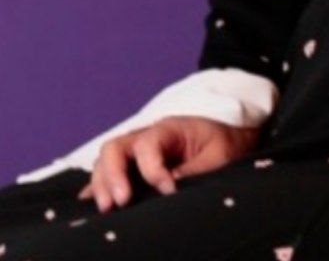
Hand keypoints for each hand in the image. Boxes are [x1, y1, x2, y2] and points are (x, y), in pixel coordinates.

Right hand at [75, 116, 261, 211]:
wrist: (230, 140)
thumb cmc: (224, 144)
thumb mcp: (218, 155)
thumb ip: (193, 171)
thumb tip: (168, 190)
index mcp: (169, 128)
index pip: (147, 145)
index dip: (153, 170)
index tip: (168, 190)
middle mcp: (147, 137)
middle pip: (115, 148)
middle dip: (112, 175)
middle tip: (120, 202)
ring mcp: (137, 152)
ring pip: (106, 161)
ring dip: (101, 183)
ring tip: (107, 208)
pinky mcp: (134, 168)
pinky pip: (108, 173)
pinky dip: (97, 186)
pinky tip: (88, 201)